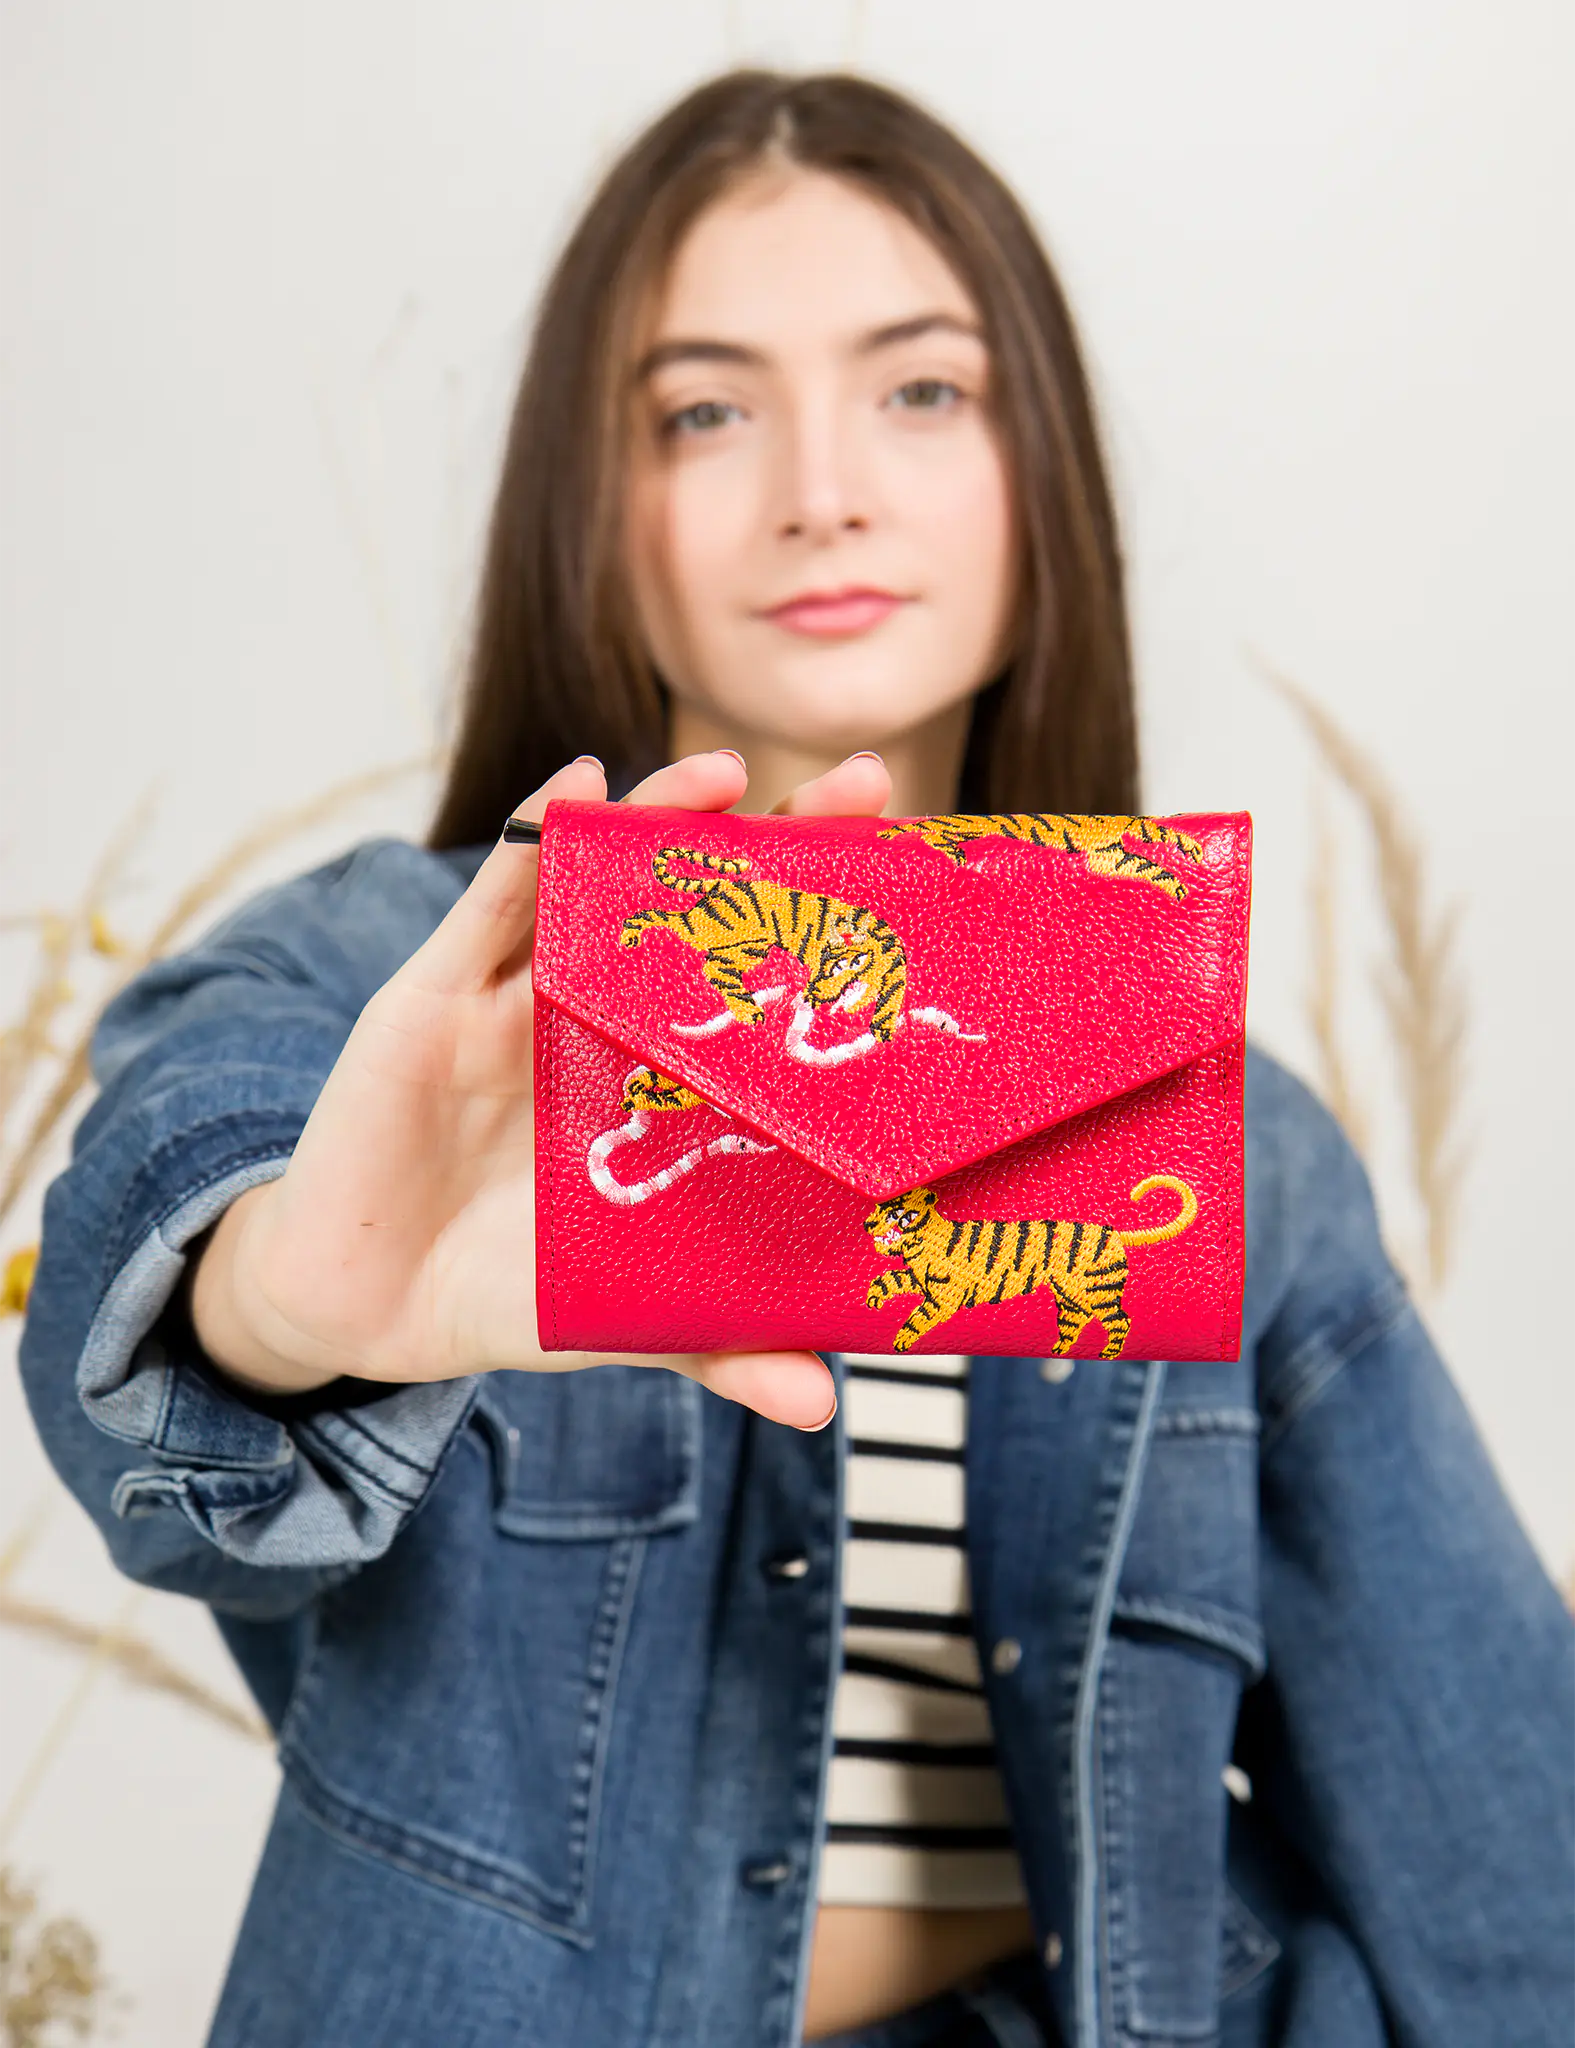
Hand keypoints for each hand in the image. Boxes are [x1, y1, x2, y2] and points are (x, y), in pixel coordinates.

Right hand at [191, 748, 892, 1429]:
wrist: (366, 1309)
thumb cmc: (509, 1287)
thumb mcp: (627, 1310)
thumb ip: (721, 1342)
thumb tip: (824, 1401)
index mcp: (661, 1076)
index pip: (760, 977)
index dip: (829, 925)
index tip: (917, 883)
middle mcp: (600, 1015)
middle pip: (699, 905)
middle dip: (777, 839)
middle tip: (861, 787)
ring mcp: (517, 994)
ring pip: (597, 878)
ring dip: (661, 812)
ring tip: (727, 772)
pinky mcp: (431, 994)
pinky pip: (485, 898)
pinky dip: (528, 837)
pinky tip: (578, 785)